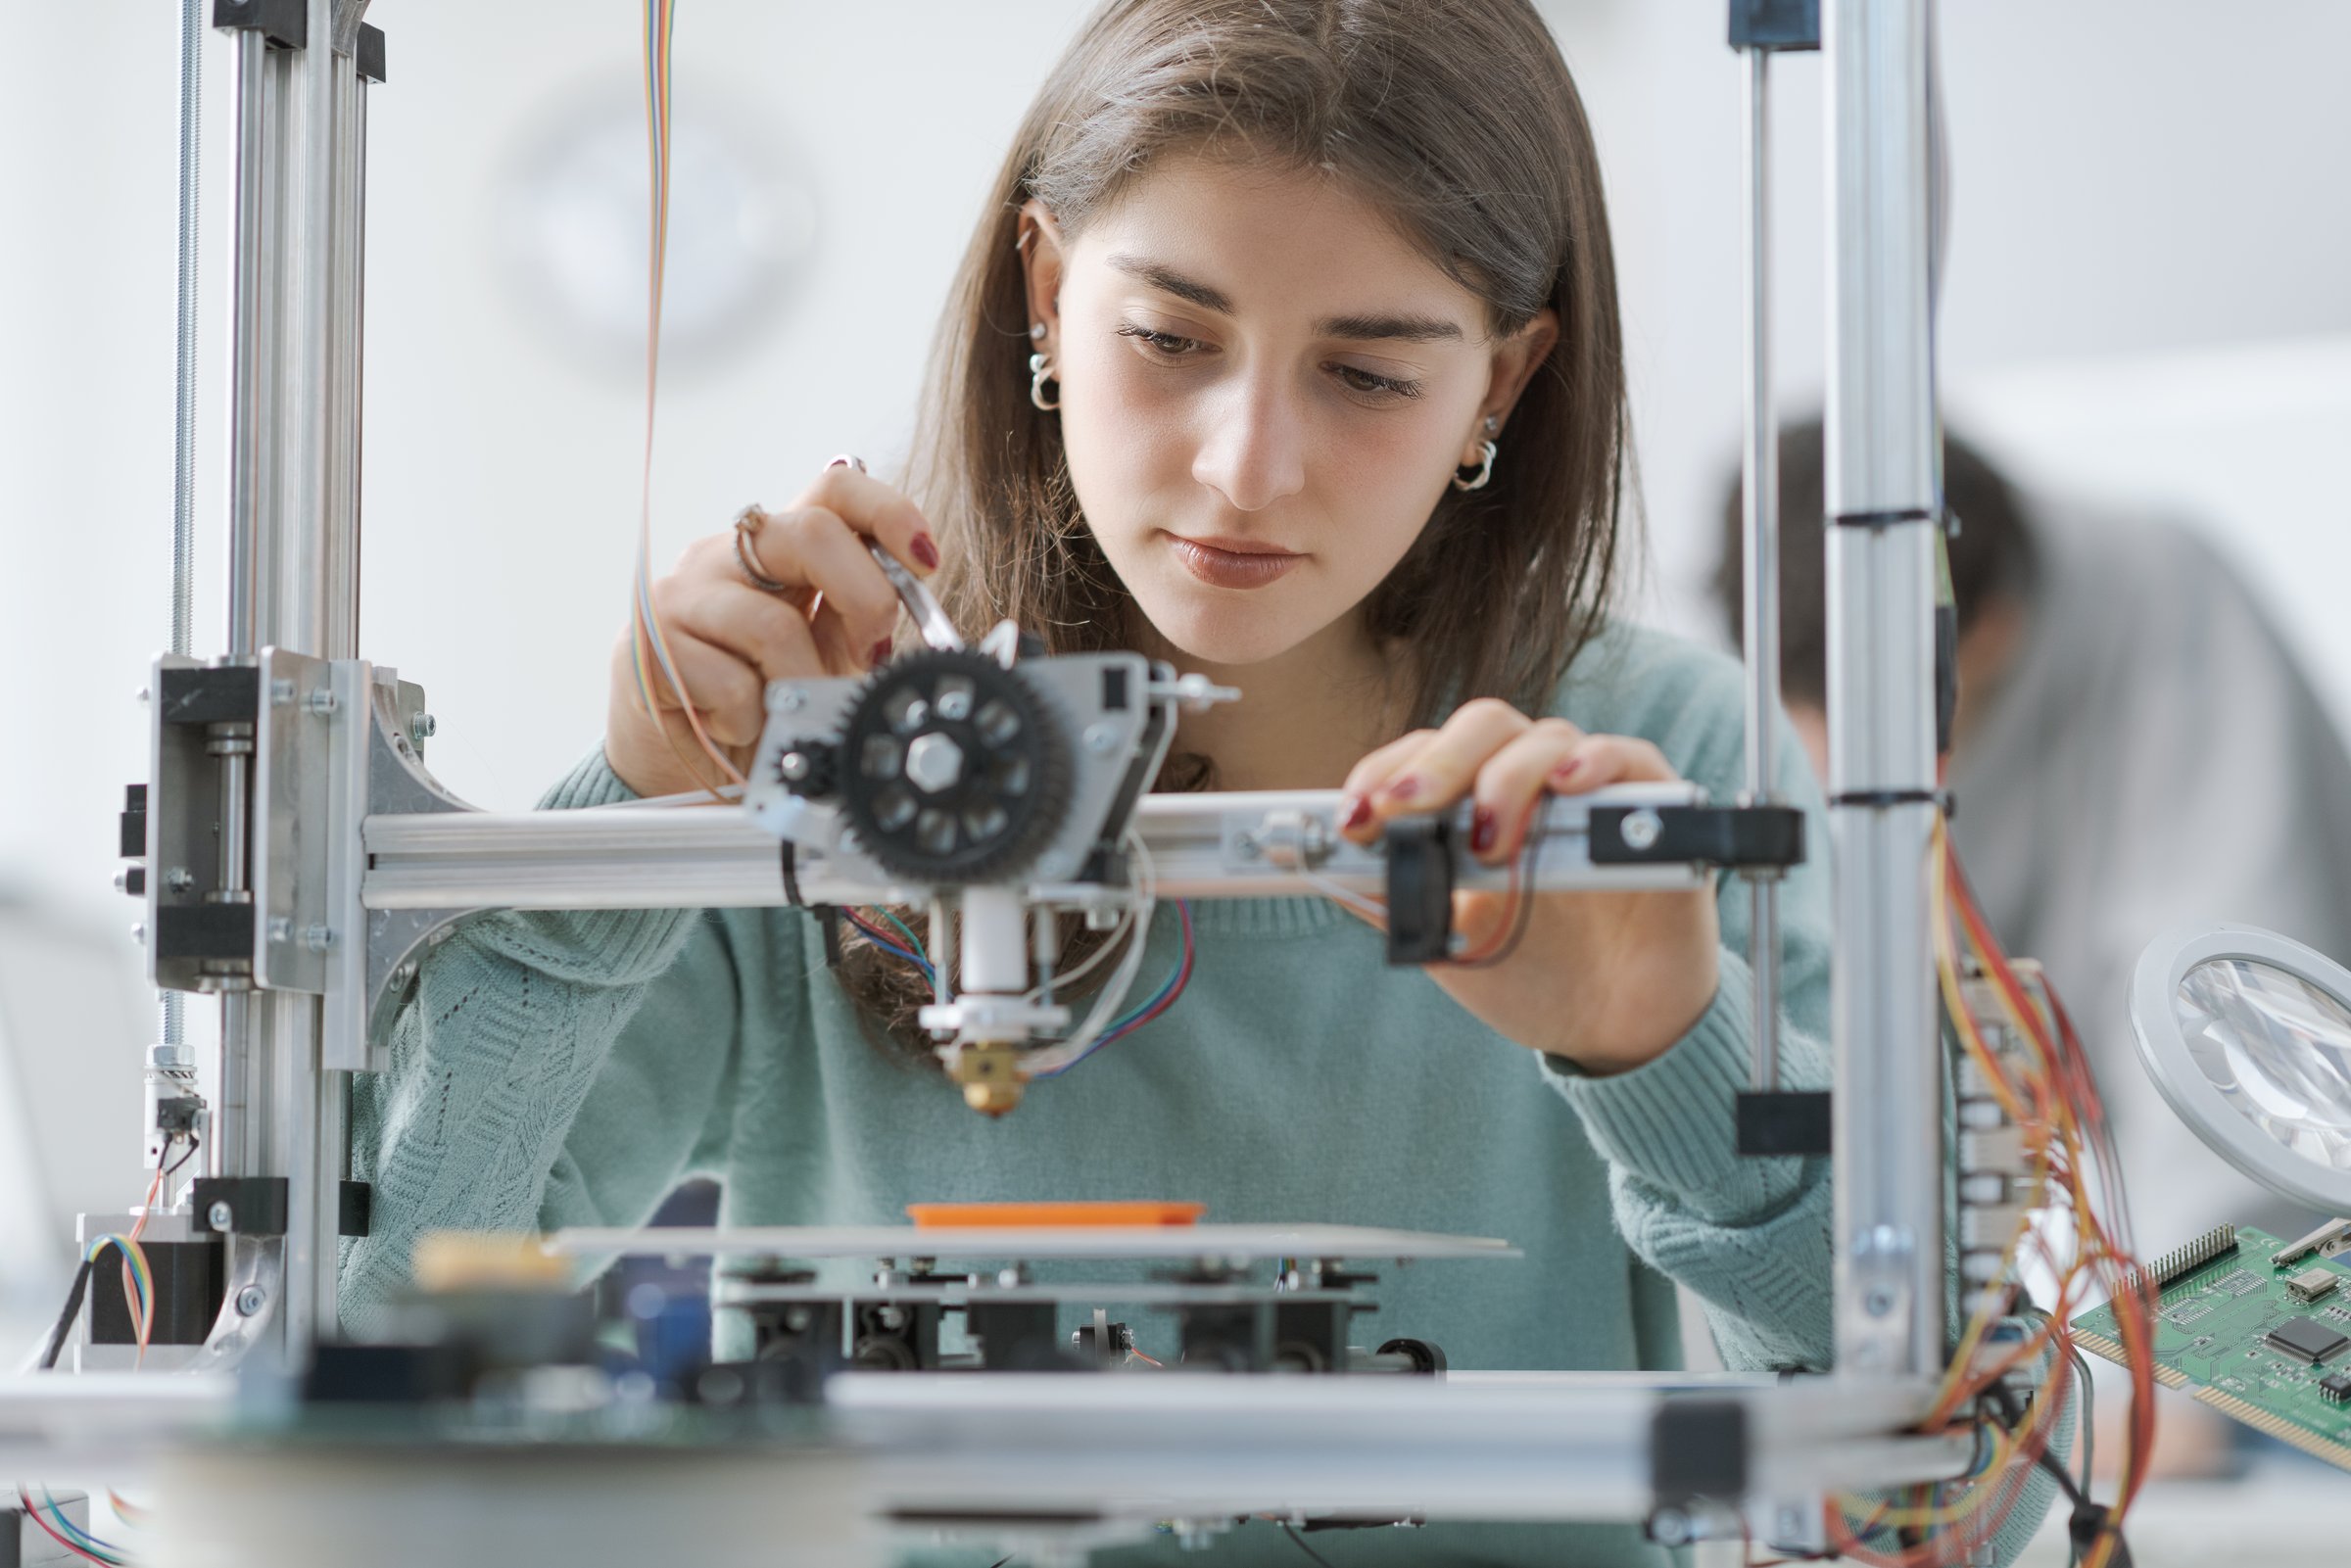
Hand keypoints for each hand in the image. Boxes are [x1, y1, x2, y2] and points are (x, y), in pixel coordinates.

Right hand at [605, 464, 940, 798]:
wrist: (677, 765)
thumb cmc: (757, 703)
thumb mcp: (823, 658)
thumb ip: (858, 624)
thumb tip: (909, 610)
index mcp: (776, 550)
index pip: (834, 489)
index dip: (889, 512)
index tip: (926, 561)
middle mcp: (725, 555)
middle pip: (811, 531)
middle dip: (866, 597)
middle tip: (872, 654)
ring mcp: (682, 594)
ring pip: (773, 625)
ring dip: (803, 685)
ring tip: (791, 712)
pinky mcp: (649, 645)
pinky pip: (730, 684)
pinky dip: (751, 719)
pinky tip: (737, 726)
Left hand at [1338, 699, 1720, 1074]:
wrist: (1613, 1028)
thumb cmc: (1533, 974)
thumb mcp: (1449, 941)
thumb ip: (1400, 899)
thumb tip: (1329, 867)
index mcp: (1474, 802)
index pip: (1425, 755)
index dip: (1385, 773)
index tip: (1355, 817)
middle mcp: (1530, 782)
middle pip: (1482, 727)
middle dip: (1435, 763)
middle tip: (1406, 809)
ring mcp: (1592, 791)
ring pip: (1545, 739)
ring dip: (1505, 779)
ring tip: (1487, 841)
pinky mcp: (1654, 808)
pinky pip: (1628, 757)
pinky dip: (1595, 761)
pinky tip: (1568, 784)